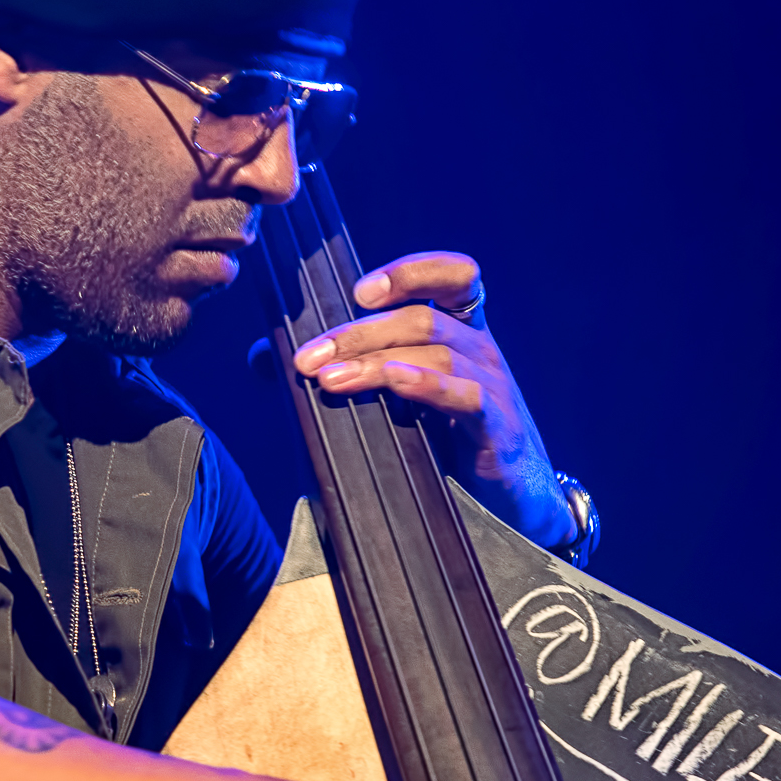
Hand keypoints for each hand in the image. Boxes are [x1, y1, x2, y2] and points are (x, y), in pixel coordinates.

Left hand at [292, 252, 581, 552]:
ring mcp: (494, 386)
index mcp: (462, 334)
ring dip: (374, 360)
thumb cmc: (450, 447)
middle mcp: (481, 351)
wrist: (514, 509)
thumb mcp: (400, 400)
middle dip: (358, 333)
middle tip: (308, 356)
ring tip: (328, 379)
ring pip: (435, 350)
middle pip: (422, 317)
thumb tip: (266, 357)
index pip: (455, 277)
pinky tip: (393, 381)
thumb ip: (345, 371)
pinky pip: (465, 394)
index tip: (360, 291)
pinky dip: (425, 382)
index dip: (411, 271)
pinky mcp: (498, 427)